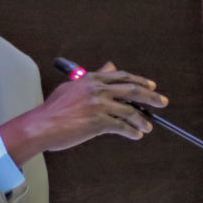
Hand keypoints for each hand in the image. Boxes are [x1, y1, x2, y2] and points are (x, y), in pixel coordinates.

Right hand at [0, 62, 167, 164]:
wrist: (41, 126)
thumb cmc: (53, 110)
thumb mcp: (71, 87)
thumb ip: (91, 77)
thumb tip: (109, 67)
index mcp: (91, 79)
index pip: (121, 76)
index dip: (139, 81)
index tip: (151, 86)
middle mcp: (97, 89)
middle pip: (132, 90)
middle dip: (151, 97)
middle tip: (162, 102)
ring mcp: (99, 105)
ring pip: (130, 111)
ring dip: (142, 120)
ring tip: (147, 127)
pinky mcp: (98, 122)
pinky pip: (122, 127)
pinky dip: (132, 132)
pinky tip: (136, 135)